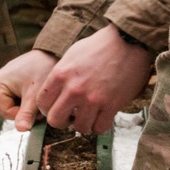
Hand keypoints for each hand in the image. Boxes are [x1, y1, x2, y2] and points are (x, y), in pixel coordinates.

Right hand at [0, 49, 56, 130]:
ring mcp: (4, 81)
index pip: (6, 112)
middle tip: (39, 102)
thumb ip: (27, 113)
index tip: (36, 109)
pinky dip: (28, 98)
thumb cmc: (43, 69)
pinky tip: (36, 92)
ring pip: (15, 104)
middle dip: (25, 110)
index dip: (22, 114)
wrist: (53, 52)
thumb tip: (21, 130)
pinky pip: (18, 97)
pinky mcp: (13, 81)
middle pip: (10, 109)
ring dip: (28, 105)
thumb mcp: (35, 95)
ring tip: (39, 96)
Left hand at [36, 25, 153, 134]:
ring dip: (83, 124)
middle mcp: (74, 89)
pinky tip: (101, 117)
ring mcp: (93, 99)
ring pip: (79, 128)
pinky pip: (100, 128)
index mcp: (60, 74)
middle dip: (62, 121)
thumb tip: (56, 92)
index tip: (55, 107)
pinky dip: (99, 125)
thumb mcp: (72, 55)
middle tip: (70, 116)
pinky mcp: (111, 105)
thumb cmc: (100, 46)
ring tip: (88, 116)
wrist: (128, 42)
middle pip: (55, 120)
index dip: (47, 109)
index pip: (42, 103)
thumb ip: (62, 75)